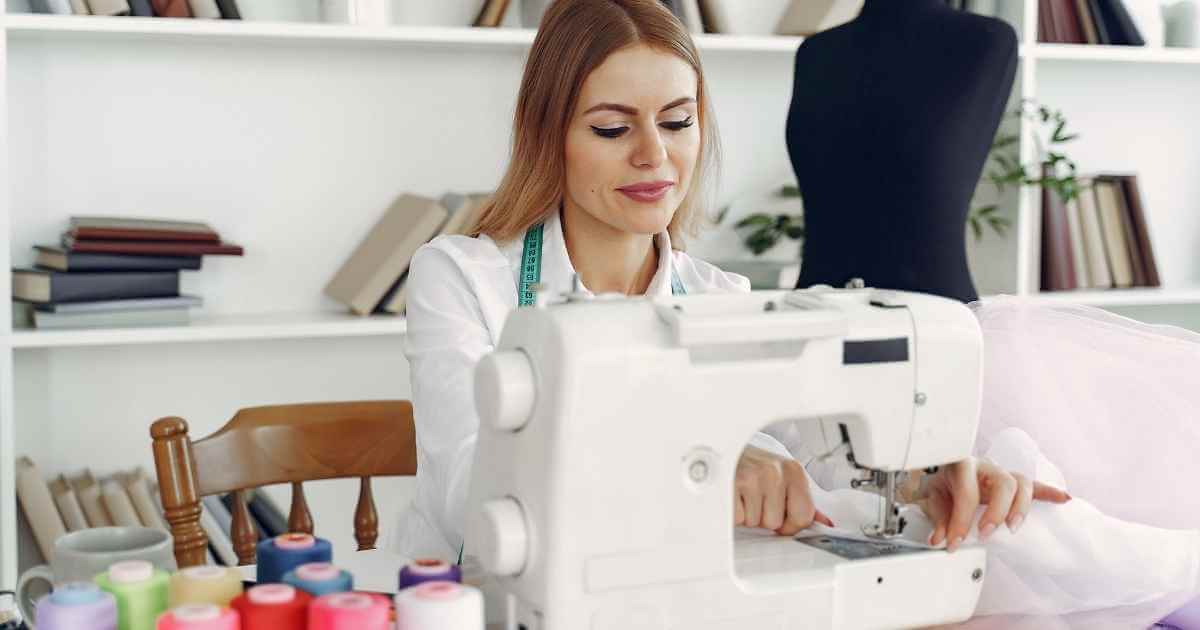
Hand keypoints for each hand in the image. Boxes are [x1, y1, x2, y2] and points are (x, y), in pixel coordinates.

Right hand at [734, 445, 833, 534]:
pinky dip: (732, 512)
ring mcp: (753, 477)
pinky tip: (733, 495)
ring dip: (746, 514)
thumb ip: (803, 503)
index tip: (779, 512)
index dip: (789, 524)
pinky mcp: (732, 484)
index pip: (804, 516)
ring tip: (743, 494)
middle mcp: (775, 471)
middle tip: (755, 497)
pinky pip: (736, 518)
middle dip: (762, 516)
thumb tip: (825, 523)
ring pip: (754, 522)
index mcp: (793, 471)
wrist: (723, 450)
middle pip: (776, 523)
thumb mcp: (782, 479)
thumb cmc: (752, 466)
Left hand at [916, 457, 1070, 551]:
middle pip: (1003, 483)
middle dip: (997, 512)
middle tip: (985, 534)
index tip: (953, 543)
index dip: (960, 521)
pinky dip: (1050, 492)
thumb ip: (937, 520)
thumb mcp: (934, 499)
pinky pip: (1036, 486)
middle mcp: (986, 466)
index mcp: (963, 466)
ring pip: (1022, 483)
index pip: (967, 493)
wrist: (943, 469)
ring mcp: (1002, 473)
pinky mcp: (1013, 483)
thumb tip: (939, 540)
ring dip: (1022, 507)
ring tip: (1014, 528)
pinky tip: (1063, 500)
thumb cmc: (943, 483)